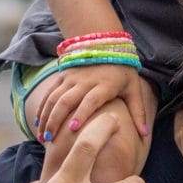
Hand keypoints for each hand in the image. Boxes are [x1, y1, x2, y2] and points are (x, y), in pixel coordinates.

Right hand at [31, 60, 156, 151]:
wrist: (106, 43)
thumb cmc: (123, 70)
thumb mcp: (133, 88)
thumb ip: (138, 112)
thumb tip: (144, 135)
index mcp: (104, 85)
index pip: (91, 100)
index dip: (82, 113)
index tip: (73, 129)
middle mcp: (85, 81)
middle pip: (67, 100)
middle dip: (56, 120)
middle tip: (49, 139)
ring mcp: (72, 77)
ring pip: (55, 97)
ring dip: (46, 116)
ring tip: (42, 136)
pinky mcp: (63, 75)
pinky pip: (50, 92)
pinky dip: (42, 107)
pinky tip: (37, 122)